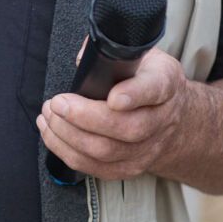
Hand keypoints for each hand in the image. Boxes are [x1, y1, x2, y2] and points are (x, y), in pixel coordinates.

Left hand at [37, 49, 190, 181]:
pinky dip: (67, 151)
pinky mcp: (129, 168)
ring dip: (68, 135)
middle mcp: (161, 121)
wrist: (174, 120)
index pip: (154, 89)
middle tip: (57, 103)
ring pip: (106, 151)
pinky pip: (95, 167)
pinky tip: (51, 133)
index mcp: (165, 85)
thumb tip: (84, 57)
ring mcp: (147, 149)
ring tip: (48, 116)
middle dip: (84, 117)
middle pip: (126, 128)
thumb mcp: (141, 55)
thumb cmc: (148, 81)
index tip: (113, 96)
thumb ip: (113, 53)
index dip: (133, 95)